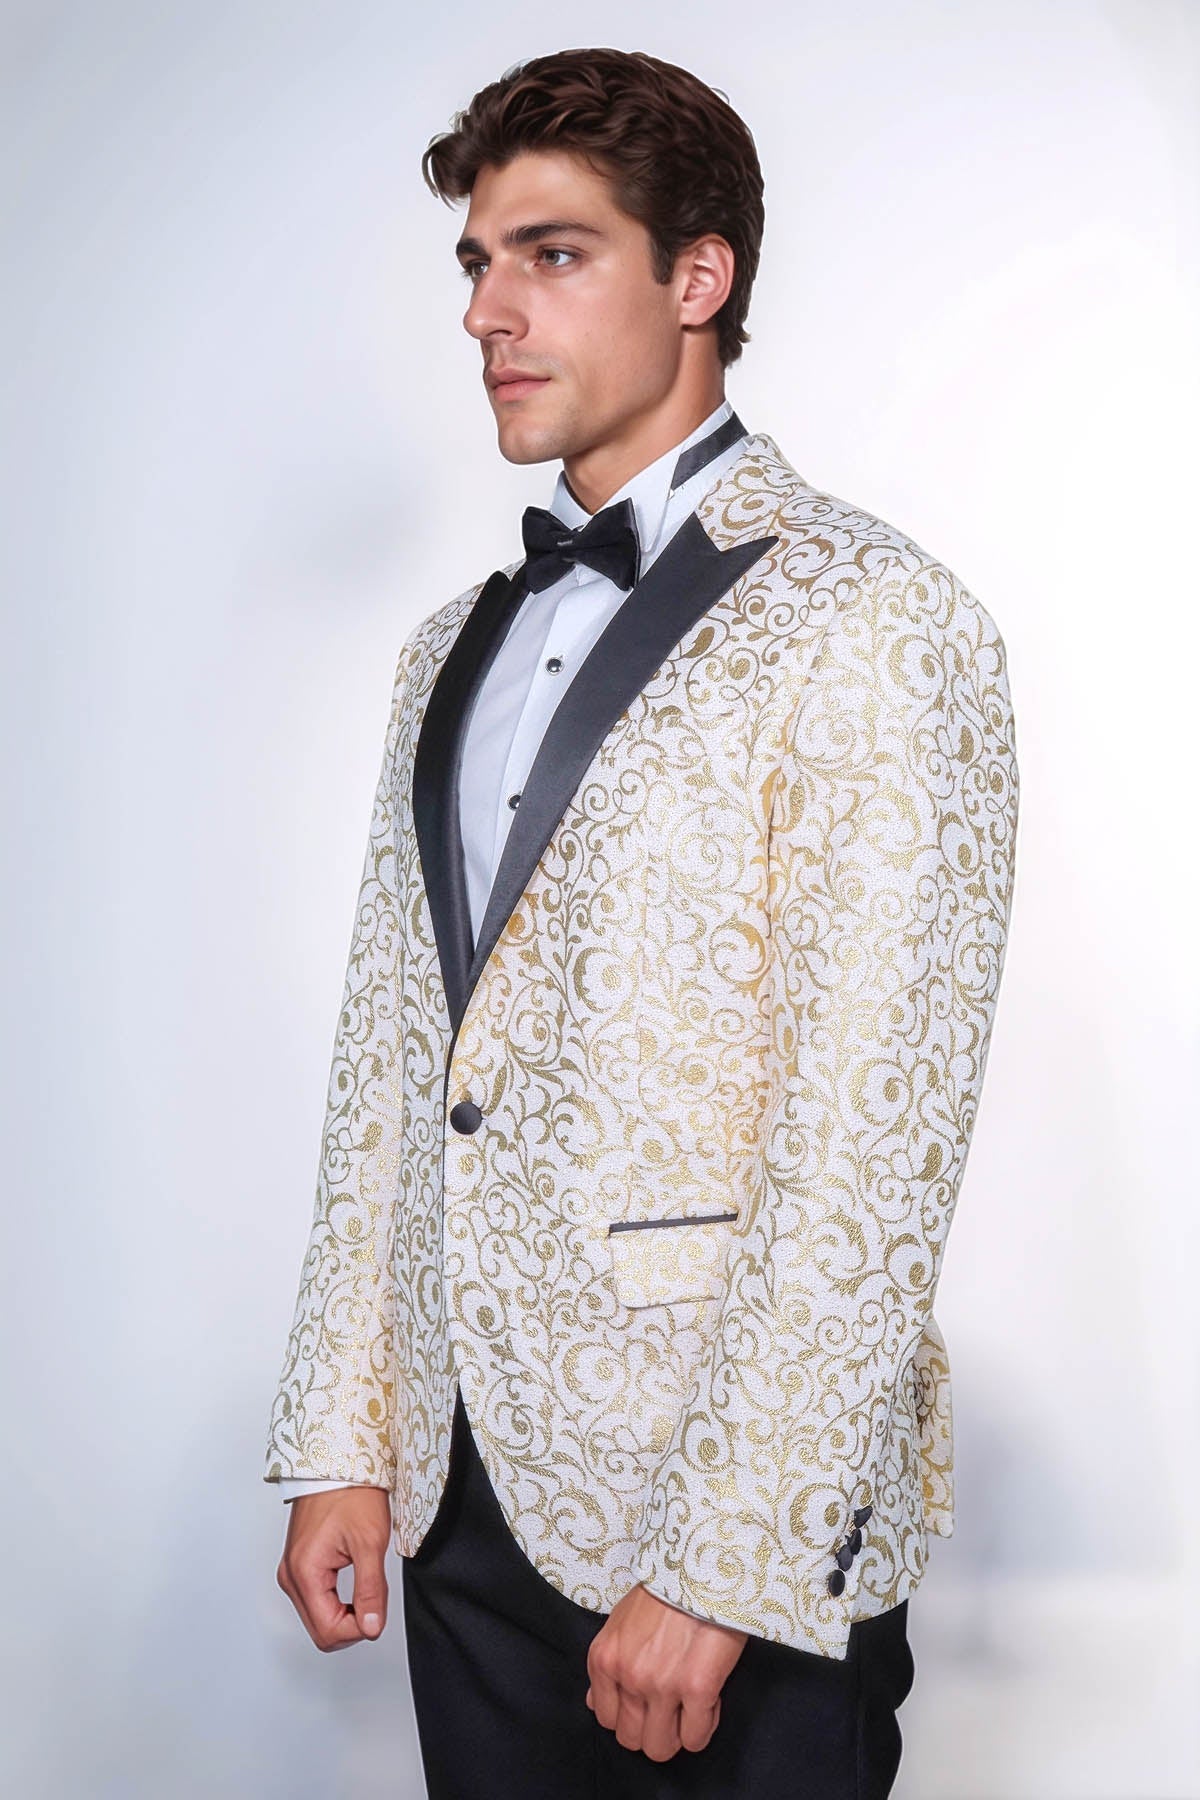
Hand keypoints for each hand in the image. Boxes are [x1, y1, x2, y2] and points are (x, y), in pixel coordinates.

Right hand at [275, 1487, 391, 1651]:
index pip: (329, 1632)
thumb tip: (372, 1628)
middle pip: (321, 1631)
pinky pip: (315, 1601)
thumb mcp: (370, 1542)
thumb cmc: (351, 1493)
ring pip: (318, 1619)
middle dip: (352, 1625)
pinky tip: (354, 1586)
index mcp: (305, 1573)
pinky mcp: (298, 1565)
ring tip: (366, 1587)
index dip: (359, 1629)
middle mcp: (291, 1576)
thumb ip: (371, 1590)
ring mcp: (292, 1571)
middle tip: (374, 1600)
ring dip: (344, 1615)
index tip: (378, 1610)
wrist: (338, 1464)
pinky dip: (336, 1604)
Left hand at [585, 1583, 747, 1760]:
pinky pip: (694, 1738)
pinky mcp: (697, 1688)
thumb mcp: (620, 1623)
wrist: (701, 1567)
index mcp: (605, 1659)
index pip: (606, 1719)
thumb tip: (596, 1703)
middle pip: (631, 1740)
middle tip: (670, 1710)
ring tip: (690, 1709)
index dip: (630, 1715)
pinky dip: (702, 1728)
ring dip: (676, 1735)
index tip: (647, 1702)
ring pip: (661, 1748)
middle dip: (651, 1730)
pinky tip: (709, 1702)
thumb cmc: (664, 1591)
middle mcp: (628, 1676)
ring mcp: (661, 1685)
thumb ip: (608, 1665)